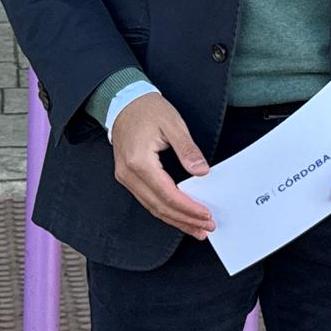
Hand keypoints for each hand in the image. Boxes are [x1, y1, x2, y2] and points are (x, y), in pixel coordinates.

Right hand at [110, 92, 214, 238]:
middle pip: (159, 206)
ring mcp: (126, 178)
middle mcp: (129, 174)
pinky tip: (178, 215)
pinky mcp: (128, 177)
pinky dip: (164, 210)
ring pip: (152, 207)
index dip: (188, 207)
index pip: (167, 194)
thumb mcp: (173, 124)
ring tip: (195, 228)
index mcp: (139, 161)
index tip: (205, 215)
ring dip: (175, 219)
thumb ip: (187, 149)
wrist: (124, 102)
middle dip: (184, 219)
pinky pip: (147, 200)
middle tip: (205, 228)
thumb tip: (201, 171)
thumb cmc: (148, 109)